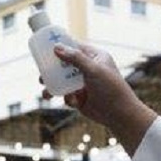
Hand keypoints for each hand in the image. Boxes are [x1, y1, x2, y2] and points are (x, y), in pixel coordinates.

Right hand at [42, 43, 157, 155]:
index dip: (60, 46)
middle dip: (52, 70)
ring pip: (63, 82)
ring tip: (46, 92)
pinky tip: (72, 102)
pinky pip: (67, 95)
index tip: (45, 47)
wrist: (119, 114)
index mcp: (94, 57)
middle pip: (64, 65)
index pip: (74, 47)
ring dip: (53, 86)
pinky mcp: (80, 98)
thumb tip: (57, 47)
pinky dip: (66, 98)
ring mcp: (83, 84)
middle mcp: (88, 69)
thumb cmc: (111, 88)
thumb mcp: (93, 69)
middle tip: (41, 73)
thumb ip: (75, 58)